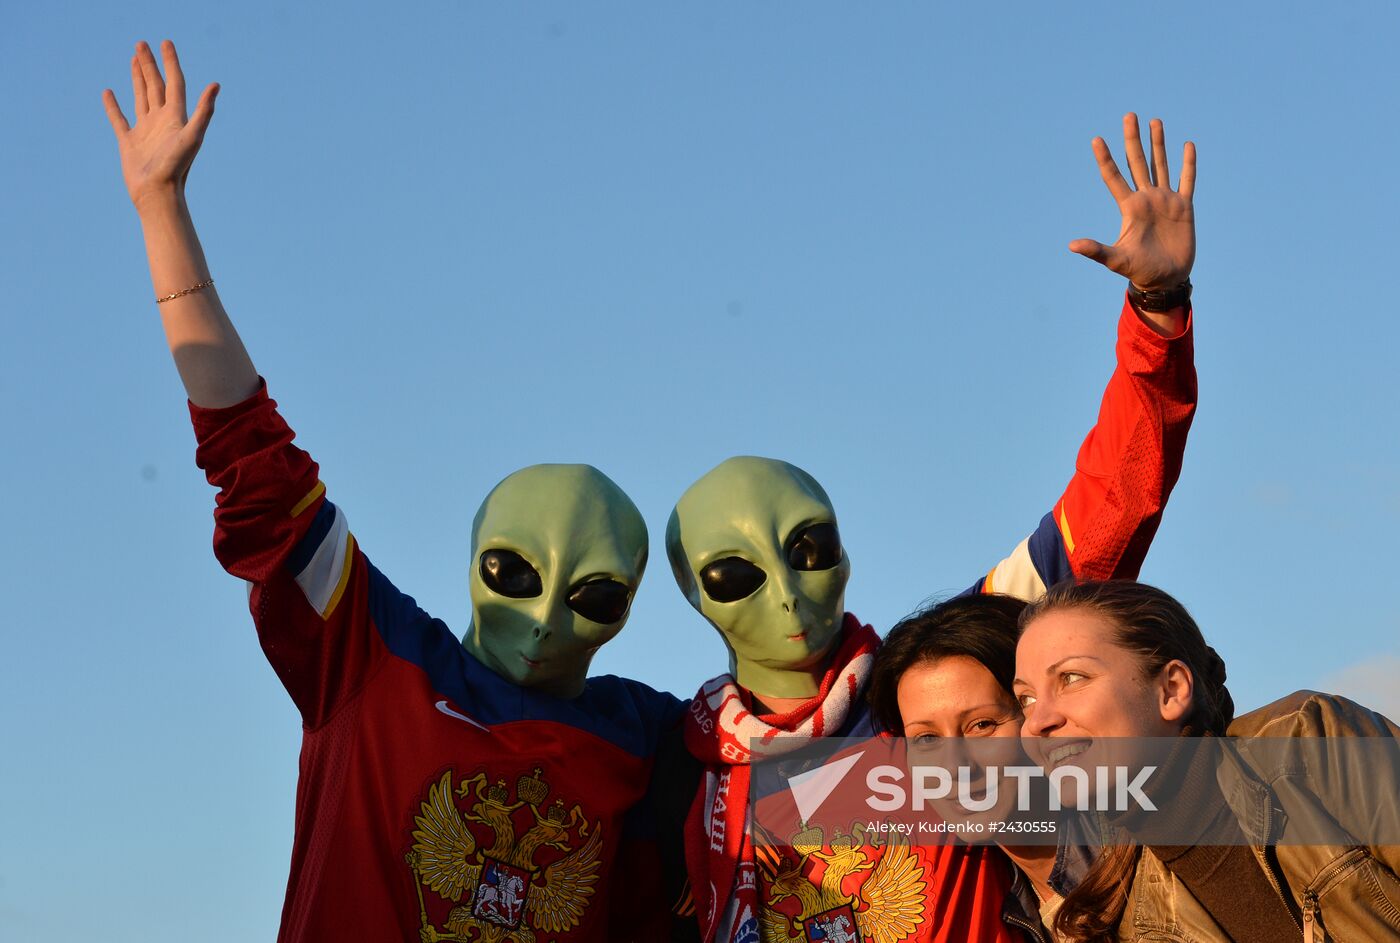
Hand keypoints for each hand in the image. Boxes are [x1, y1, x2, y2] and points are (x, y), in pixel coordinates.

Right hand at [102, 40, 218, 213]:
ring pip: (141, 97)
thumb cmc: (177, 167)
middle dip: (150, 64)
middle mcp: (162, 122)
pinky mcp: (129, 142)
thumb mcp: (193, 136)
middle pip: (156, 86)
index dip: (171, 62)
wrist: (158, 194)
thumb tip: (216, 85)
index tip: (165, 42)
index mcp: (177, 118)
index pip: (175, 83)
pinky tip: (108, 93)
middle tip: (142, 43)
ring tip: (134, 59)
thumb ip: (204, 111)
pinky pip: (119, 119)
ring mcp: (146, 131)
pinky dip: (113, 106)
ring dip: (138, 78)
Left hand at [1070, 114, 1195, 290]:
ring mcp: (1165, 201)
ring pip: (1161, 165)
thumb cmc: (1139, 271)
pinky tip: (1187, 145)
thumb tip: (1072, 245)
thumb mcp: (1115, 260)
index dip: (1105, 159)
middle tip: (1129, 115)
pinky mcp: (1184, 207)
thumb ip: (1096, 250)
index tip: (1096, 139)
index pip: (1114, 177)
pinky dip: (1188, 164)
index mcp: (1129, 207)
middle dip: (1132, 139)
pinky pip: (1188, 180)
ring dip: (1158, 144)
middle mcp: (1146, 199)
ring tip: (1154, 121)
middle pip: (1137, 162)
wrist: (1165, 279)